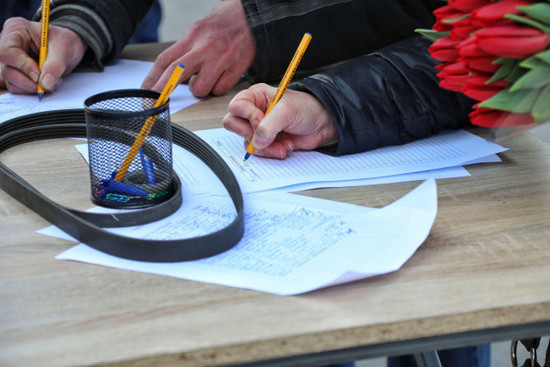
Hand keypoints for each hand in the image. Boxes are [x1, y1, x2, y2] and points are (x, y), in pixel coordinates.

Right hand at [0, 17, 86, 93]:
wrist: (68, 49)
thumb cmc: (64, 42)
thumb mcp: (64, 48)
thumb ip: (55, 65)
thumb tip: (45, 84)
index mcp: (16, 30)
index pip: (7, 51)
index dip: (22, 66)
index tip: (38, 76)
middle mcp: (8, 45)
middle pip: (7, 70)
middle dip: (29, 82)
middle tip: (48, 84)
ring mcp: (10, 61)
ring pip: (11, 81)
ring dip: (32, 87)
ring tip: (51, 82)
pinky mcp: (15, 73)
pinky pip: (16, 87)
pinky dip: (32, 90)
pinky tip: (45, 84)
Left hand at [141, 0, 255, 97]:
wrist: (253, 18)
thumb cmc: (225, 24)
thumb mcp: (199, 30)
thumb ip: (186, 50)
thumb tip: (173, 74)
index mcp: (192, 36)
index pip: (165, 60)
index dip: (152, 79)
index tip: (145, 92)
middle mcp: (205, 48)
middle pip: (176, 74)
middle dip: (162, 91)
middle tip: (155, 103)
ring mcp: (221, 59)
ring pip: (200, 88)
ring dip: (199, 89)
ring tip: (206, 78)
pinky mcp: (236, 68)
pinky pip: (220, 90)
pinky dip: (218, 88)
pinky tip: (221, 77)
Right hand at [223, 83, 337, 158]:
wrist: (321, 125)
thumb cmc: (306, 109)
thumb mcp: (287, 111)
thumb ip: (269, 125)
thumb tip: (257, 141)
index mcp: (256, 96)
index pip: (236, 107)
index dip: (247, 116)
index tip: (261, 121)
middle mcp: (253, 111)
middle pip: (234, 125)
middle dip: (251, 134)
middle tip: (266, 135)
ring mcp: (258, 128)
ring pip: (246, 142)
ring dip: (265, 147)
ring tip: (282, 144)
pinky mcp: (265, 142)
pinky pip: (258, 151)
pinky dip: (271, 152)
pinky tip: (285, 147)